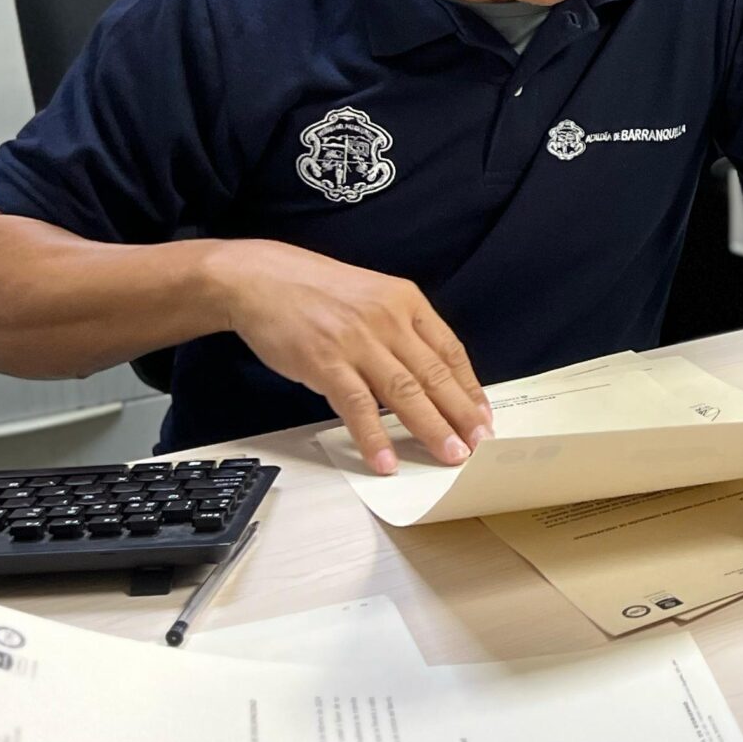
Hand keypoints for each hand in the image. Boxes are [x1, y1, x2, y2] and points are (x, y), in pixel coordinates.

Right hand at [209, 241, 488, 474]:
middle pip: (434, 375)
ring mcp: (357, 341)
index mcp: (406, 300)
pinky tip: (387, 461)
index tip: (483, 417)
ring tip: (450, 456)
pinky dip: (374, 437)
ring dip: (431, 429)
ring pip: (405, 392)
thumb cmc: (315, 290)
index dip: (470, 388)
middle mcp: (388, 319)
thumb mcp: (372, 295)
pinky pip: (358, 406)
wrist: (259, 279)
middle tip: (479, 446)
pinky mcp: (325, 362)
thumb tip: (426, 374)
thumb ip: (400, 328)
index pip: (450, 350)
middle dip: (461, 415)